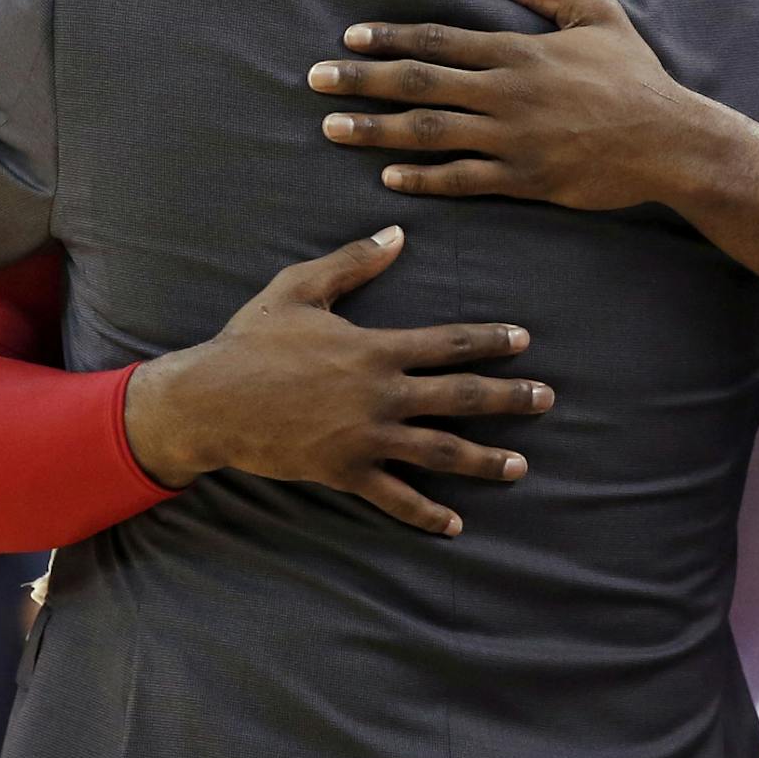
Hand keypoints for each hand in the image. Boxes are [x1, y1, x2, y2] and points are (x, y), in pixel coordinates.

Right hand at [122, 226, 551, 535]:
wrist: (211, 400)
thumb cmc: (252, 339)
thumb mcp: (299, 287)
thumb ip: (353, 261)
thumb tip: (398, 234)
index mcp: (375, 348)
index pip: (449, 343)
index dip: (490, 341)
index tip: (523, 341)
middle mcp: (380, 395)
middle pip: (460, 398)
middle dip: (509, 399)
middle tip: (547, 400)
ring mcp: (366, 438)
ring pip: (440, 452)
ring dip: (485, 460)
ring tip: (521, 465)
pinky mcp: (346, 472)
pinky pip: (395, 498)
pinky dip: (427, 513)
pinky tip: (455, 523)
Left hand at [308, 0, 710, 211]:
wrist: (671, 139)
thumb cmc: (636, 75)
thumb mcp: (596, 15)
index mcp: (517, 50)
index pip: (437, 39)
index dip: (388, 38)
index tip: (348, 39)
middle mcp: (505, 92)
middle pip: (418, 83)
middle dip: (361, 80)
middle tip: (314, 80)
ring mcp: (511, 138)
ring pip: (428, 132)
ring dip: (375, 129)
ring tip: (331, 128)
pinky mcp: (523, 178)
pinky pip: (462, 179)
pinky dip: (423, 177)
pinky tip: (388, 177)